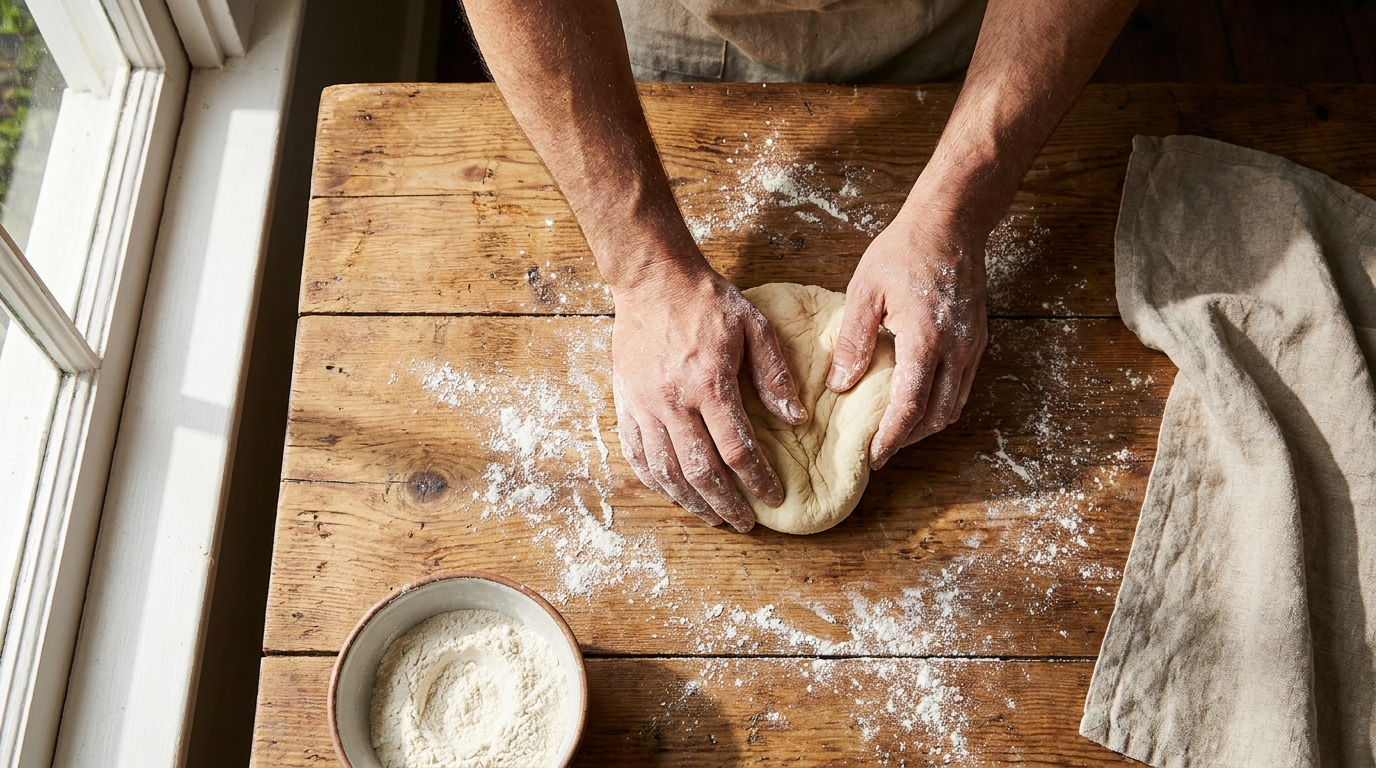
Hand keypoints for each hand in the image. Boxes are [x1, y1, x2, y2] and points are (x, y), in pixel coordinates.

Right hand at [612, 260, 807, 531]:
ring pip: (666, 471)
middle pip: (700, 471)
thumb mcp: (754, 326)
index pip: (737, 449)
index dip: (758, 480)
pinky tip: (674, 494)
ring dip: (691, 502)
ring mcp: (644, 405)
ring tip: (712, 518)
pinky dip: (656, 482)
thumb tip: (795, 419)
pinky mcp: (626, 403)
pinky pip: (637, 455)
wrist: (651, 279)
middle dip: (725, 504)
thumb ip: (774, 374)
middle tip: (744, 523)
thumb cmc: (706, 300)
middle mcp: (673, 401)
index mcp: (708, 382)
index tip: (774, 498)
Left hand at [827, 206, 988, 468]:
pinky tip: (914, 403)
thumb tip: (839, 386)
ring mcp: (972, 346)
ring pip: (953, 405)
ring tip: (894, 433)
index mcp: (926, 338)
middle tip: (878, 450)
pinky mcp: (977, 340)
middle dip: (908, 439)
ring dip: (925, 425)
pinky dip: (938, 404)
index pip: (910, 405)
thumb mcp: (865, 290)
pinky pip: (961, 387)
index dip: (891, 436)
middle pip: (937, 415)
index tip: (872, 456)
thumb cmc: (904, 250)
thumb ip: (853, 341)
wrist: (951, 222)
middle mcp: (956, 349)